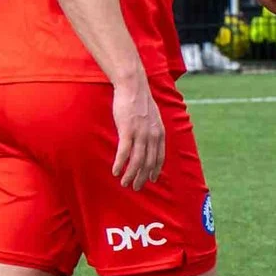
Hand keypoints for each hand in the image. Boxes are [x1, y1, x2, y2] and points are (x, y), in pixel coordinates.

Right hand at [110, 74, 164, 189]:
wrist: (133, 87)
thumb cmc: (139, 102)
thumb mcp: (152, 118)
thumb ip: (152, 130)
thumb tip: (149, 140)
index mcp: (160, 133)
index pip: (159, 157)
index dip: (155, 170)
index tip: (152, 179)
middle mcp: (153, 136)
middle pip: (149, 162)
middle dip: (143, 177)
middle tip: (136, 187)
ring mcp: (140, 133)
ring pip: (137, 160)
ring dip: (131, 175)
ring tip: (125, 184)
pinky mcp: (127, 130)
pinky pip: (124, 152)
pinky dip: (121, 164)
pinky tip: (116, 172)